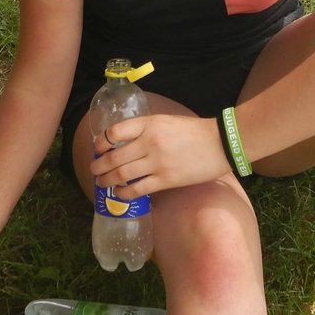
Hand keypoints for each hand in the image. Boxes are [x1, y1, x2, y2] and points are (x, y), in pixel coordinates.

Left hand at [88, 113, 230, 195]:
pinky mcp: (166, 179)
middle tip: (94, 170)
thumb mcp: (166, 121)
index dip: (101, 143)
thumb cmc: (195, 131)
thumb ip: (146, 129)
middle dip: (98, 165)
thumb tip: (124, 143)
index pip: (114, 132)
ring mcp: (157, 162)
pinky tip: (119, 194)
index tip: (98, 149)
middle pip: (113, 156)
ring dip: (107, 180)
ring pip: (121, 174)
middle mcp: (149, 142)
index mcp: (149, 123)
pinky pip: (137, 189)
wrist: (221, 142)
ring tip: (101, 183)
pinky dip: (124, 193)